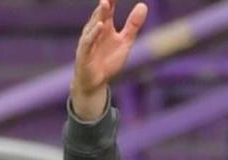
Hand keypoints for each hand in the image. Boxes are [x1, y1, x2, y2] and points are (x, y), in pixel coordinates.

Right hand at [71, 0, 148, 121]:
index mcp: (105, 27)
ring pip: (93, 25)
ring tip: (105, 2)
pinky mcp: (84, 54)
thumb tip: (143, 5)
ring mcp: (88, 41)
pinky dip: (93, 34)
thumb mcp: (125, 42)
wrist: (95, 83)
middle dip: (106, 3)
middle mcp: (95, 31)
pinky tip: (100, 26)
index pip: (109, 9)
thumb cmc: (108, 61)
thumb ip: (133, 25)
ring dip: (99, 14)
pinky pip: (88, 42)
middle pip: (100, 14)